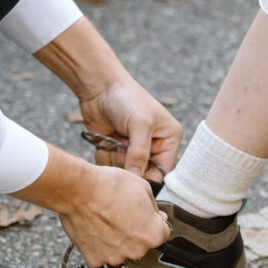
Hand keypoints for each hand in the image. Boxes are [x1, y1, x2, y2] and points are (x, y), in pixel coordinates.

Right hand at [11, 144, 169, 267]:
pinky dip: (99, 245)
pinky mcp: (95, 259)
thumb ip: (154, 209)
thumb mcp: (143, 188)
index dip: (154, 222)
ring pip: (121, 250)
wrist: (79, 190)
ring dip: (117, 240)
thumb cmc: (110, 186)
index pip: (162, 234)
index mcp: (153, 234)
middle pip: (141, 245)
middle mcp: (136, 250)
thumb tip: (158, 217)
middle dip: (135, 232)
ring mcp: (115, 257)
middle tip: (121, 215)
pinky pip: (102, 254)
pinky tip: (95, 228)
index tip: (144, 217)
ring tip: (106, 220)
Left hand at [32, 18, 182, 180]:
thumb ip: (140, 154)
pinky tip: (104, 140)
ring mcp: (133, 149)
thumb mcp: (140, 124)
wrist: (98, 86)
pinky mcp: (115, 149)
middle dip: (130, 166)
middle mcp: (153, 146)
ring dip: (117, 160)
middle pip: (144, 174)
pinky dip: (105, 157)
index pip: (164, 171)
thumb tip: (137, 180)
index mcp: (169, 139)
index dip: (150, 178)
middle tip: (122, 148)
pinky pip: (111, 166)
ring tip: (115, 139)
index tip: (135, 181)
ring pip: (126, 172)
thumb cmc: (126, 98)